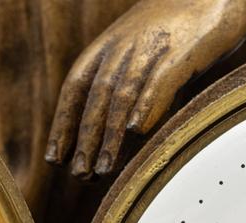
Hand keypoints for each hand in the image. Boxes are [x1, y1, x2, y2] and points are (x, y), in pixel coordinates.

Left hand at [45, 0, 245, 177]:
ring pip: (122, 94)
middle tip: (79, 173)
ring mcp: (153, 46)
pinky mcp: (183, 51)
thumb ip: (138, 83)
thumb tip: (128, 126)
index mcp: (113, 43)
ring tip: (104, 167)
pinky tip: (136, 130)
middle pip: (95, 96)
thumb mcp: (153, 51)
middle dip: (85, 137)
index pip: (76, 85)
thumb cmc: (191, 26)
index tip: (55, 157)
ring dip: (110, 134)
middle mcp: (126, 44)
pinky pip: (159, 81)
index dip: (64, 121)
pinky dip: (146, 104)